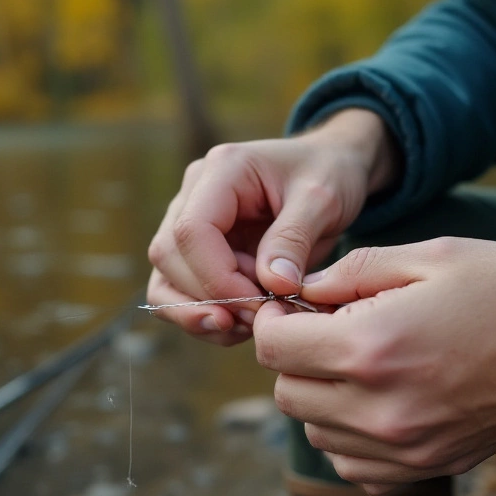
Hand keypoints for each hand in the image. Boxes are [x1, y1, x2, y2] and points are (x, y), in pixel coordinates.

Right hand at [146, 109, 397, 345]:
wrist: (331, 168)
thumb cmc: (328, 174)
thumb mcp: (323, 200)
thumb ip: (294, 239)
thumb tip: (272, 285)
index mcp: (222, 170)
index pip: (192, 230)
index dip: (218, 277)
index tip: (260, 303)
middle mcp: (194, 193)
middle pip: (169, 257)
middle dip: (210, 298)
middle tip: (261, 317)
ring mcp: (189, 221)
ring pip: (165, 280)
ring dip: (199, 314)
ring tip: (248, 327)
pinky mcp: (198, 251)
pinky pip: (182, 292)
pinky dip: (207, 316)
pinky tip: (244, 323)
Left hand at [253, 238, 495, 494]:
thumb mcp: (432, 253)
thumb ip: (354, 271)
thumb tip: (301, 288)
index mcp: (374, 347)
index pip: (274, 347)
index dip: (273, 319)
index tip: (295, 305)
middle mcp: (381, 408)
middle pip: (286, 394)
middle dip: (295, 357)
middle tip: (329, 328)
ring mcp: (405, 447)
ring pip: (315, 434)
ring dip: (320, 398)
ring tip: (360, 363)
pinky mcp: (428, 467)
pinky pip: (355, 466)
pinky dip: (351, 438)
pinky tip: (381, 401)